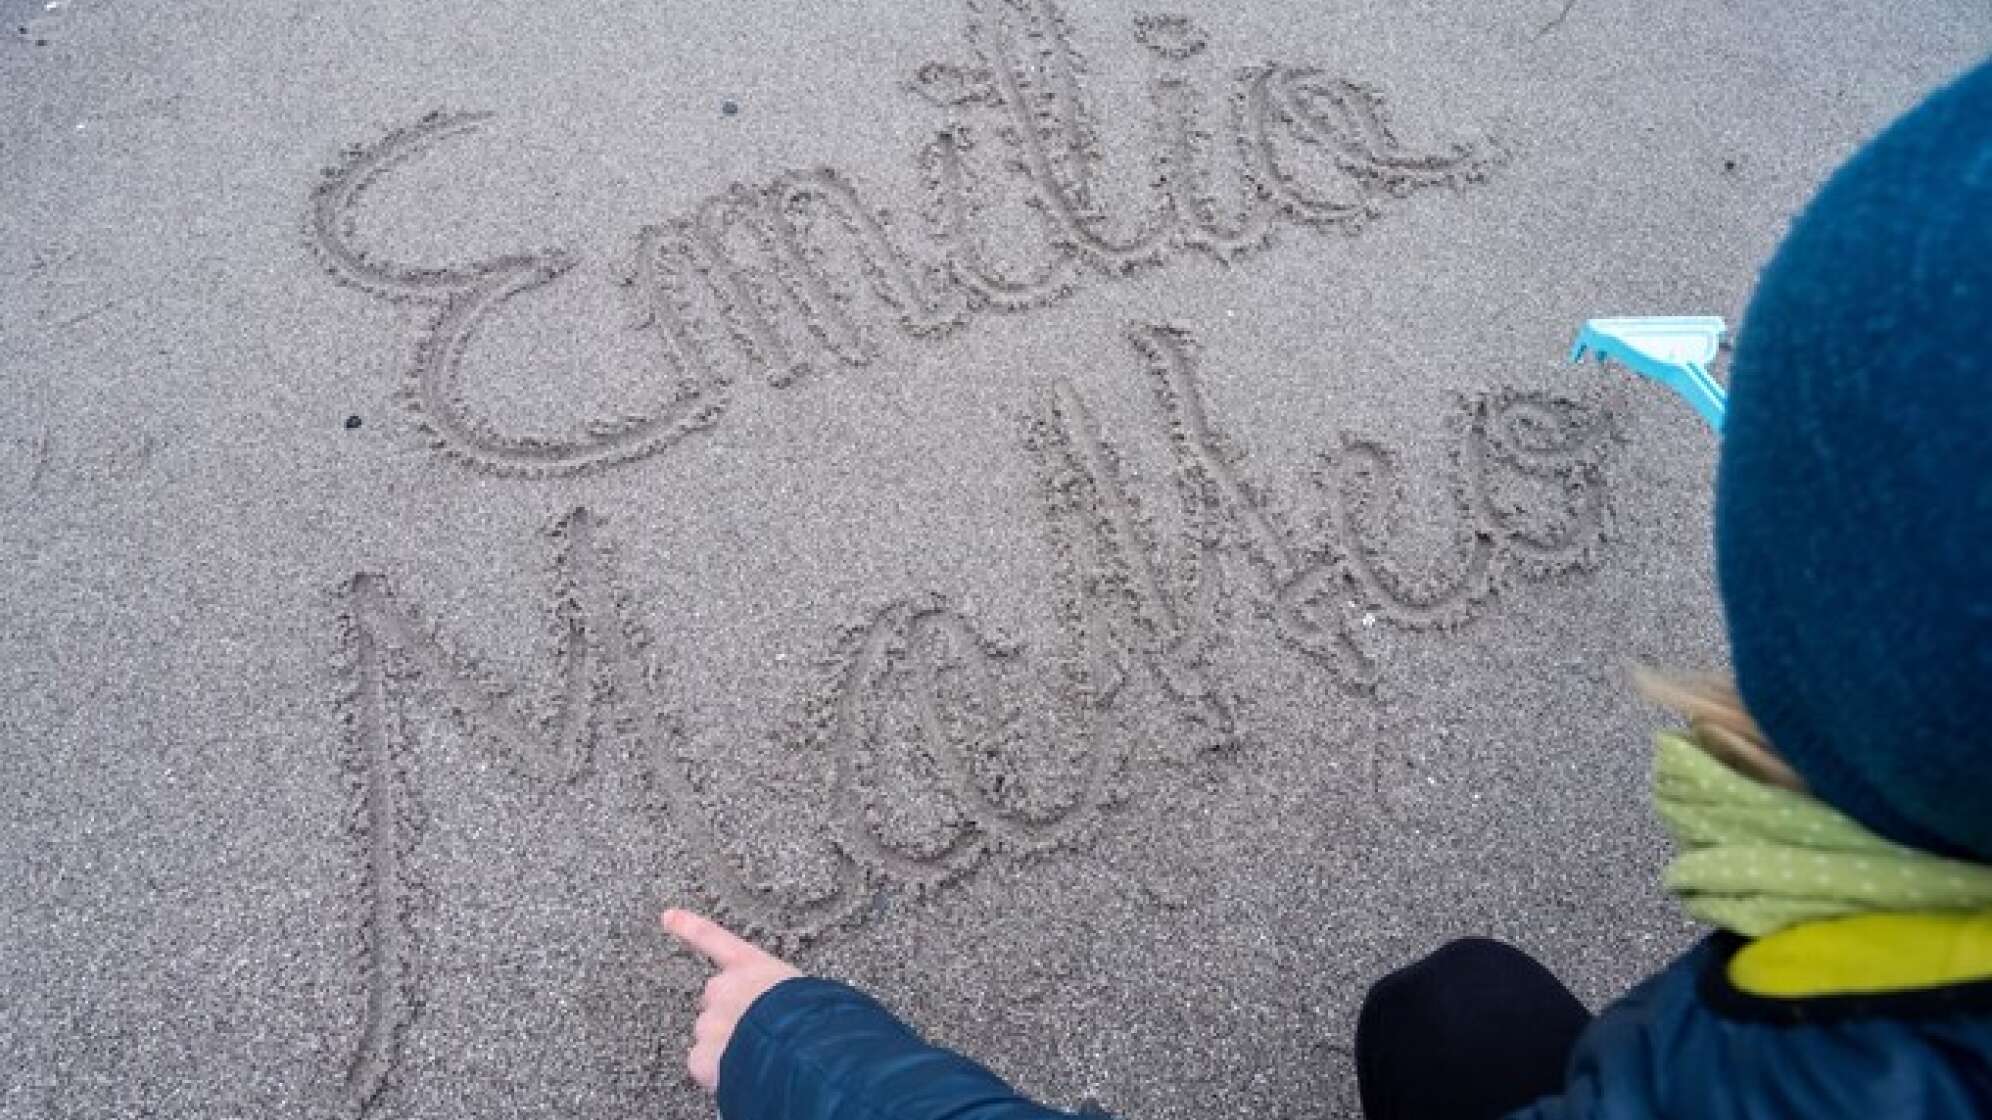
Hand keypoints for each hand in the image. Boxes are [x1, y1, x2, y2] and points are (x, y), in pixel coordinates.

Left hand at [661, 908, 802, 1091]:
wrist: (801, 1049)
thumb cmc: (816, 1019)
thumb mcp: (805, 992)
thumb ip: (780, 994)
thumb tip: (784, 1010)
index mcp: (752, 967)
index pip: (715, 940)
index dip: (689, 927)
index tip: (667, 915)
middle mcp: (724, 989)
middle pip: (715, 1000)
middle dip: (728, 1014)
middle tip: (756, 1031)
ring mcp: (710, 1023)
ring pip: (711, 1037)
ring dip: (727, 1046)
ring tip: (759, 1058)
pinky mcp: (702, 1057)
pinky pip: (706, 1067)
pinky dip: (719, 1074)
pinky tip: (743, 1075)